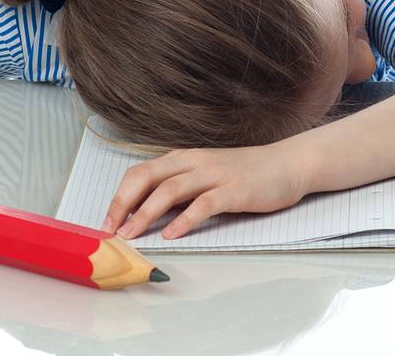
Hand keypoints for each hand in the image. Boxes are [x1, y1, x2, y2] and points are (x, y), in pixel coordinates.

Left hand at [103, 140, 316, 239]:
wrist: (289, 164)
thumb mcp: (207, 174)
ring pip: (169, 190)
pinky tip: (172, 235)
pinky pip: (203, 204)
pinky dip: (184, 220)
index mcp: (184, 159)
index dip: (119, 197)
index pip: (140, 172)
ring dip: (145, 214)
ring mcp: (214, 174)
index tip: (106, 222)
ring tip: (131, 235)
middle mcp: (194, 162)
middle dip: (123, 204)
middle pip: (146, 177)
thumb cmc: (246, 173)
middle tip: (109, 230)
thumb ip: (181, 187)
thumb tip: (147, 212)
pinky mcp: (234, 190)